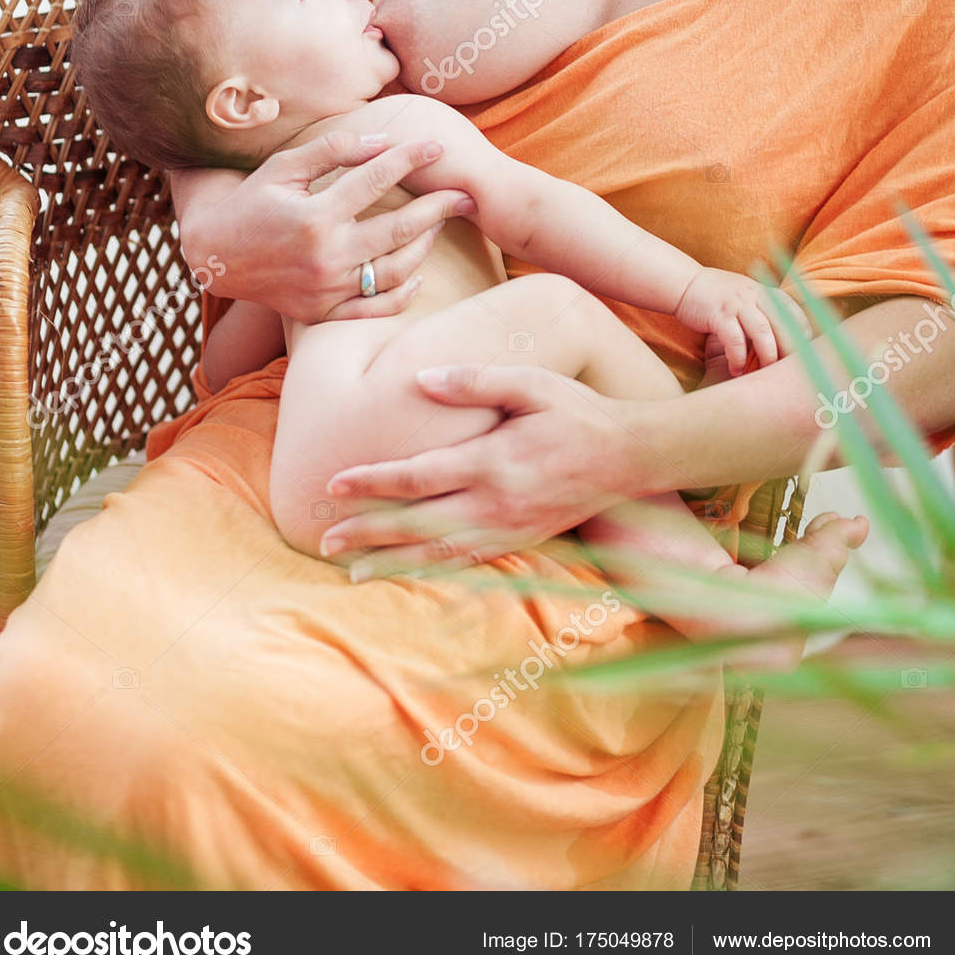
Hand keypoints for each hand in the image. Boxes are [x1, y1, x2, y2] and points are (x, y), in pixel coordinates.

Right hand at [175, 131, 475, 324]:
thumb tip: (383, 142)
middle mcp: (325, 256)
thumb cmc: (250, 201)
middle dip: (439, 208)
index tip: (438, 147)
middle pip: (399, 229)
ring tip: (441, 225)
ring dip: (425, 246)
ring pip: (394, 270)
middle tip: (467, 195)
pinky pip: (374, 308)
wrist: (213, 254)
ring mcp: (326, 288)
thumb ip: (333, 151)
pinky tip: (418, 274)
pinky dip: (402, 294)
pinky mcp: (322, 311)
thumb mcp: (284, 166)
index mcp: (316, 216)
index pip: (377, 179)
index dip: (411, 159)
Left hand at [318, 365, 650, 578]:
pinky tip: (407, 574)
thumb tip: (419, 380)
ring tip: (351, 572)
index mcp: (491, 460)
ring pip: (437, 552)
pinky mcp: (520, 540)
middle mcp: (495, 502)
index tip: (333, 484)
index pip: (417, 477)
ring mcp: (508, 528)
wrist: (630, 457)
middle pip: (417, 523)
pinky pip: (466, 562)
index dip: (372, 482)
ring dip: (392, 562)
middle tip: (324, 541)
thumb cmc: (577, 412)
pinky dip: (431, 571)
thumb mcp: (530, 382)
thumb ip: (474, 381)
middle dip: (368, 533)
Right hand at [675, 270, 811, 376]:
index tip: (805, 353)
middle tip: (788, 371)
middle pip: (783, 324)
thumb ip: (762, 312)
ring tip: (764, 374)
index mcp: (764, 292)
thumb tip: (781, 341)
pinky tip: (736, 369)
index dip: (803, 333)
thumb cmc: (715, 296)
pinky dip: (738, 358)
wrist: (682, 283)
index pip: (794, 312)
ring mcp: (737, 303)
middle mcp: (754, 294)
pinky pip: (735, 340)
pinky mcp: (719, 314)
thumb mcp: (744, 296)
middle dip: (789, 349)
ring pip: (763, 332)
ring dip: (766, 356)